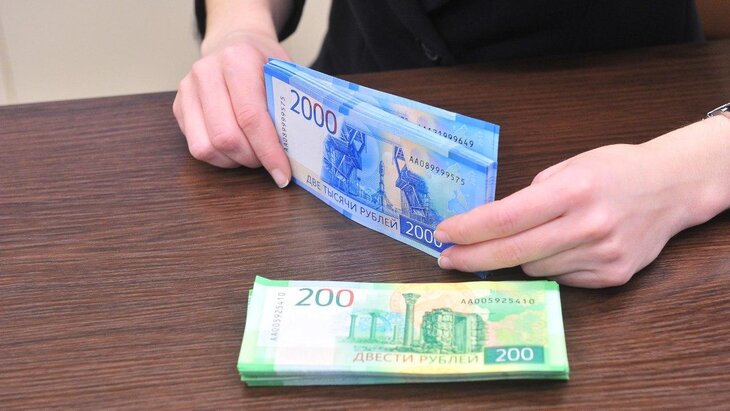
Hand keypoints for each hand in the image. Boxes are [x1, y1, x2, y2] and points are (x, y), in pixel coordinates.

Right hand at [173, 31, 290, 186]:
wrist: (232, 43)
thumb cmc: (263, 64)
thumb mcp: (284, 74)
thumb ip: (292, 104)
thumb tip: (305, 148)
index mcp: (238, 60)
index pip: (251, 116)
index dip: (268, 151)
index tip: (283, 174)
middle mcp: (206, 72)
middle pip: (226, 137)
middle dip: (252, 159)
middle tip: (270, 162)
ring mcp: (188, 90)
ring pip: (206, 147)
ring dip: (235, 161)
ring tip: (253, 155)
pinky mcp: (179, 107)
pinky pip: (196, 148)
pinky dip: (220, 158)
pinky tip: (236, 150)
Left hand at [435, 118, 729, 287]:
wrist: (672, 187)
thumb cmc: (614, 170)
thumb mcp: (569, 167)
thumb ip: (531, 197)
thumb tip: (489, 227)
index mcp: (572, 190)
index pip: (505, 218)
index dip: (468, 230)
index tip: (442, 234)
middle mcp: (587, 226)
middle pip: (512, 253)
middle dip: (472, 258)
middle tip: (446, 259)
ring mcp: (602, 255)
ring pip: (533, 269)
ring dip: (520, 257)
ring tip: (537, 235)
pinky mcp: (613, 276)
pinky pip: (560, 279)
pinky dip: (550, 265)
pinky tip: (565, 246)